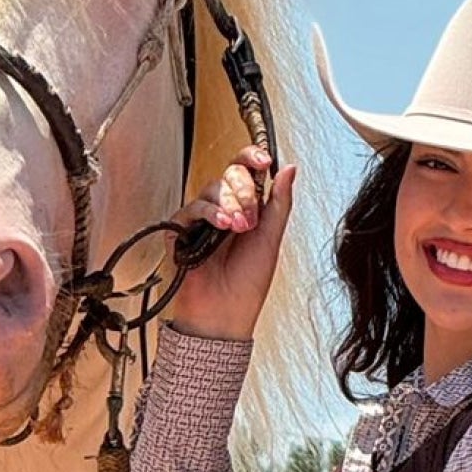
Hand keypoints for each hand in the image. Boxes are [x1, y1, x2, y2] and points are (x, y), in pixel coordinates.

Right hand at [166, 150, 294, 341]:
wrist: (225, 314)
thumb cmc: (248, 284)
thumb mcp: (271, 238)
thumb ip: (280, 202)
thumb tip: (290, 169)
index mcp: (247, 208)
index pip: (246, 170)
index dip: (253, 158)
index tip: (264, 160)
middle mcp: (225, 209)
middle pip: (230, 174)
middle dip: (244, 190)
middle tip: (251, 217)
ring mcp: (203, 219)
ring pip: (212, 188)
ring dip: (229, 204)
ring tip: (238, 227)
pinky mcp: (182, 230)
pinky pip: (192, 207)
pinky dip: (209, 212)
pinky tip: (221, 226)